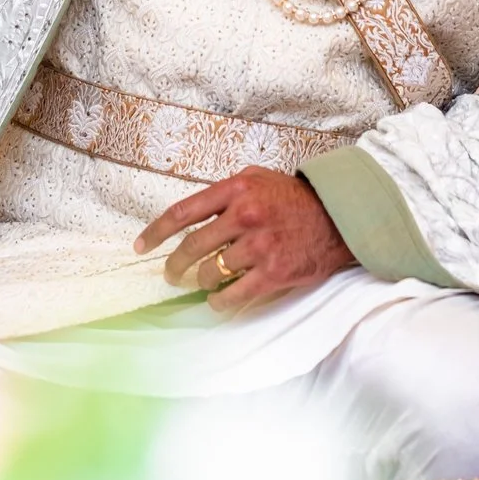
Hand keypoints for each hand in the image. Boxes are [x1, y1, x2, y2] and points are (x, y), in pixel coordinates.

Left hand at [134, 167, 356, 316]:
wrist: (337, 218)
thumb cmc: (293, 198)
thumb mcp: (258, 178)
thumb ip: (226, 192)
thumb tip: (194, 212)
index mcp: (236, 189)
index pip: (182, 212)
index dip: (156, 232)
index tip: (142, 247)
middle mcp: (244, 216)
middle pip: (192, 247)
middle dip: (175, 265)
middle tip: (171, 274)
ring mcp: (259, 246)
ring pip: (211, 272)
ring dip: (201, 282)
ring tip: (203, 283)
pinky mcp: (273, 272)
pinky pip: (234, 295)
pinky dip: (220, 302)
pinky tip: (217, 301)